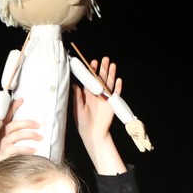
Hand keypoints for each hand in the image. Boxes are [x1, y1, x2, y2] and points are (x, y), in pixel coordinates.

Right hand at [0, 98, 42, 160]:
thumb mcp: (2, 139)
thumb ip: (12, 132)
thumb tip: (28, 126)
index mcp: (0, 129)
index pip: (6, 115)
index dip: (13, 107)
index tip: (21, 100)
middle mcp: (0, 135)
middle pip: (14, 125)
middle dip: (27, 123)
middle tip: (38, 125)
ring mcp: (2, 144)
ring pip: (17, 135)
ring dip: (30, 135)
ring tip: (40, 137)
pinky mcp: (4, 154)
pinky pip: (17, 149)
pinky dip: (26, 149)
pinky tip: (34, 150)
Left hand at [72, 59, 127, 174]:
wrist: (93, 133)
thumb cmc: (83, 122)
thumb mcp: (77, 108)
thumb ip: (77, 96)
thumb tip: (74, 84)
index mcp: (87, 94)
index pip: (91, 79)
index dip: (92, 71)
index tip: (93, 63)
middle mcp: (97, 94)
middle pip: (101, 79)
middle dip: (103, 69)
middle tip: (105, 59)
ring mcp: (105, 98)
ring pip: (109, 83)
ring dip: (111, 74)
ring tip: (112, 64)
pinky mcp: (112, 104)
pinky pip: (116, 94)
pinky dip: (118, 87)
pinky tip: (118, 80)